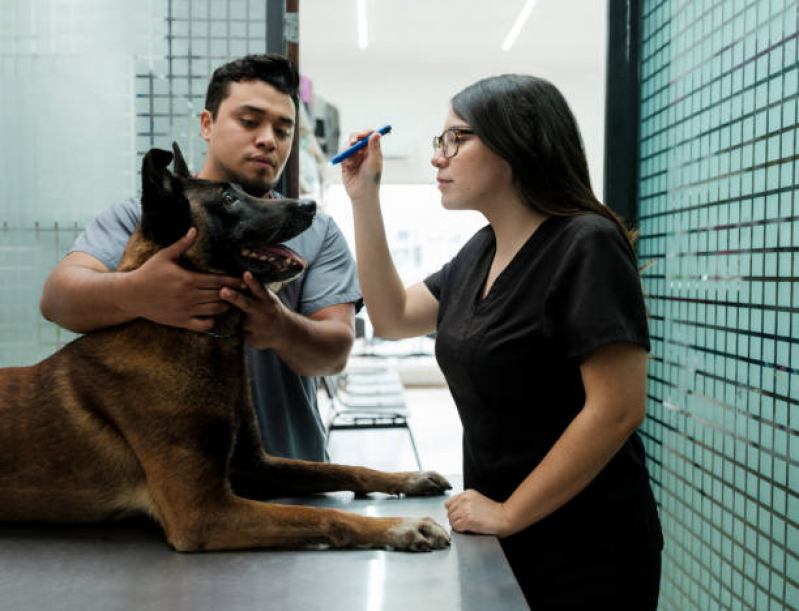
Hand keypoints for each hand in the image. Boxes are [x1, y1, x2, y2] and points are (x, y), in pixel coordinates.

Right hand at [122, 228, 244, 331]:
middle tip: (243, 291)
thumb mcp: (165, 256)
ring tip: (231, 300)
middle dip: (234, 293)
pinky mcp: (181, 321)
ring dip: (226, 306)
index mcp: (188, 279)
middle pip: (220, 295)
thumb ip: (182, 245)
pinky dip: (212, 320)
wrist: (131, 294)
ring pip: (215, 310)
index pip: (218, 281)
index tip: (244, 281)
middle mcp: (189, 296)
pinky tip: (213, 314)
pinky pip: (203, 325)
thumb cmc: (149, 272)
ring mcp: (186, 310)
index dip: (233, 281)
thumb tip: (194, 229)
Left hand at [220, 271, 290, 349]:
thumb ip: (255, 292)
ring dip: (234, 318)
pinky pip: (238, 332)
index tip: (246, 273)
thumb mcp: (268, 298)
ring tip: (242, 318)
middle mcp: (264, 313)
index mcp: (267, 300)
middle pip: (246, 304)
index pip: (258, 289)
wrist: (285, 332)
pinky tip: (248, 330)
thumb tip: (232, 280)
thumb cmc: (270, 310)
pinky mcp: (253, 339)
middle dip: (234, 297)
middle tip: (223, 291)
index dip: (252, 282)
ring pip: (237, 320)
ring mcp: (258, 328)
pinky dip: (238, 329)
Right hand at [341, 130, 383, 205]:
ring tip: (351, 159)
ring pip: (347, 145)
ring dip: (348, 149)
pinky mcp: (345, 163)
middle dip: (354, 138)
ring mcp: (354, 157)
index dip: (367, 133)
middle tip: (353, 141)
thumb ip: (374, 147)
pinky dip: (344, 157)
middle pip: (357, 138)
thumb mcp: (374, 162)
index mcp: (373, 151)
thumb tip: (376, 133)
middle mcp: (363, 152)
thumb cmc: (371, 180)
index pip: (369, 136)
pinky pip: (342, 154)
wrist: (361, 194)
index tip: (364, 133)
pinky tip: (348, 164)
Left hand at [444, 489, 511, 536]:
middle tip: (464, 522)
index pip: (449, 503)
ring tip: (467, 525)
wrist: (504, 517)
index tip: (458, 515)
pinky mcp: (467, 519)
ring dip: (457, 524)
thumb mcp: (477, 500)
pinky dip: (460, 530)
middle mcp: (465, 499)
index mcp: (467, 493)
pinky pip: (455, 527)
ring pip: (451, 520)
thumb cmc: (494, 512)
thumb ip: (465, 502)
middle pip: (449, 512)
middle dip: (455, 518)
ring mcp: (465, 509)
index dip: (453, 511)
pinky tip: (468, 528)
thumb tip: (454, 511)